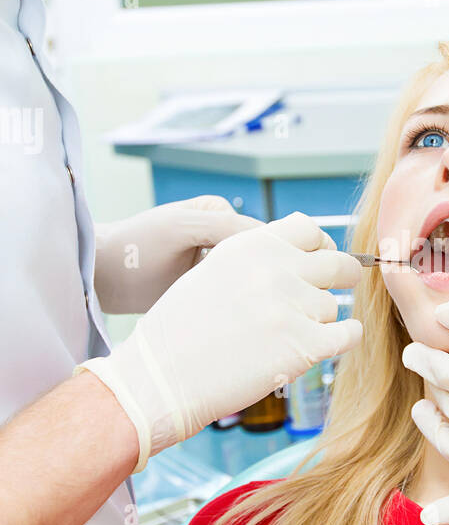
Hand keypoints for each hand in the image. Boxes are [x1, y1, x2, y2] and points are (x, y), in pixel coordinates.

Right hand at [77, 213, 362, 470]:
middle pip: (336, 262)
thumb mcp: (211, 273)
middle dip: (342, 275)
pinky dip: (345, 338)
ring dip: (320, 320)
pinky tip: (332, 343)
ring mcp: (292, 306)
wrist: (160, 379)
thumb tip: (297, 258)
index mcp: (251, 246)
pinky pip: (348, 334)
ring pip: (333, 306)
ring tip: (289, 336)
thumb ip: (254, 261)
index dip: (320, 247)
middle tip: (339, 286)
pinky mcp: (304, 345)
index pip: (310, 230)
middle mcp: (275, 269)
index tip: (319, 262)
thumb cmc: (177, 333)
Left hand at [94, 196, 261, 313]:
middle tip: (248, 295)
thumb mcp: (182, 227)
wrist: (103, 278)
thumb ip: (225, 227)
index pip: (260, 232)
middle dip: (254, 274)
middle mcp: (220, 236)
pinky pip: (229, 296)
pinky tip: (221, 311)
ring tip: (230, 303)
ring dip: (240, 290)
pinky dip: (229, 303)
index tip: (269, 275)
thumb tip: (270, 242)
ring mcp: (213, 264)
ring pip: (244, 278)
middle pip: (254, 257)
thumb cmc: (136, 244)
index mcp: (219, 213)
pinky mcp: (204, 288)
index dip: (267, 252)